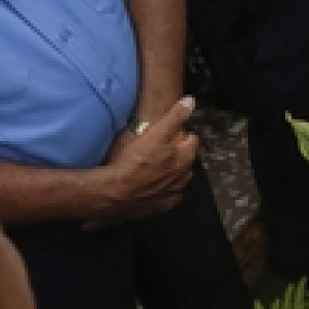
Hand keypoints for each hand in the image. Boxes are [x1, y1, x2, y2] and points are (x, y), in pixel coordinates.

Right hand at [92, 96, 197, 227]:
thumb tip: (191, 101)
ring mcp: (172, 194)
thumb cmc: (134, 162)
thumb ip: (175, 116)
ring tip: (160, 168)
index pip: (193, 142)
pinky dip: (165, 192)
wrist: (115, 192)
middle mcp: (182, 177)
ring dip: (175, 174)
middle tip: (166, 149)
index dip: (184, 136)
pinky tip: (154, 188)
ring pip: (180, 181)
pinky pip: (169, 198)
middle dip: (181, 155)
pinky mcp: (161, 207)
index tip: (176, 134)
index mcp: (183, 158)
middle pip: (188, 162)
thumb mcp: (155, 133)